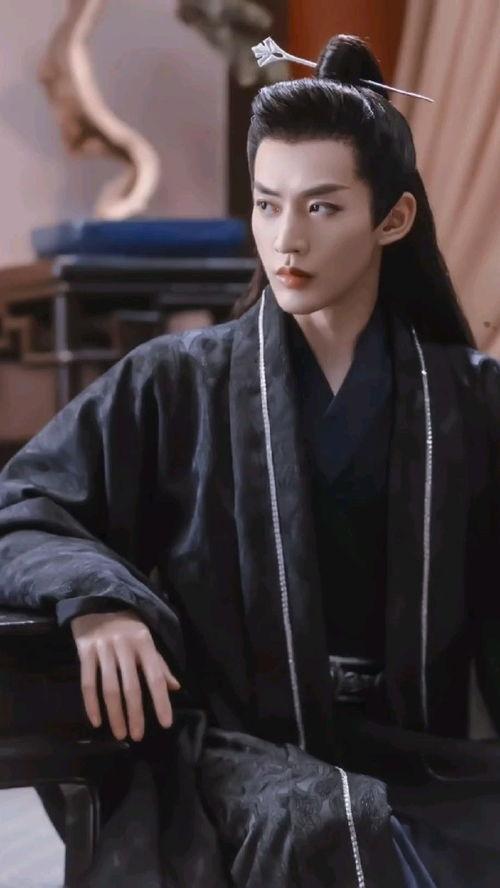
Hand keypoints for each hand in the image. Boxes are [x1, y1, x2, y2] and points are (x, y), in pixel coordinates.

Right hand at [70, 610, 180, 741]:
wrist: (96, 600)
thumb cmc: (126, 623)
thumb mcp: (146, 638)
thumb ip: (159, 664)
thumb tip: (175, 687)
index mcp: (144, 643)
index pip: (155, 676)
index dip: (161, 701)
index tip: (166, 723)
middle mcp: (125, 647)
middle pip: (131, 687)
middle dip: (135, 714)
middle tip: (138, 736)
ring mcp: (103, 649)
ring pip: (109, 688)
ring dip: (115, 714)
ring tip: (120, 734)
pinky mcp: (84, 651)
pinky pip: (87, 683)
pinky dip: (91, 704)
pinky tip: (97, 721)